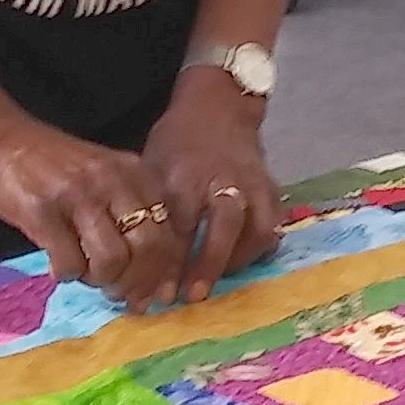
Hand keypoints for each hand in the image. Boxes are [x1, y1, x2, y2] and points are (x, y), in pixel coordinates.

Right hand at [0, 113, 181, 305]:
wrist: (0, 143)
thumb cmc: (56, 167)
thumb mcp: (106, 175)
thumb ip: (131, 210)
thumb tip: (151, 274)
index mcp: (134, 173)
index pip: (168, 230)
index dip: (163, 271)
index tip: (149, 292)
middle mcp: (112, 181)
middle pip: (148, 248)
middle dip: (137, 282)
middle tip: (120, 293)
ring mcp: (77, 195)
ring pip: (112, 261)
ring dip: (101, 281)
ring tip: (87, 276)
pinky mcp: (43, 212)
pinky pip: (69, 263)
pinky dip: (68, 275)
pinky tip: (61, 267)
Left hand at [142, 69, 283, 304]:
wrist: (218, 109)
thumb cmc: (178, 142)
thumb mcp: (153, 167)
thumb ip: (150, 212)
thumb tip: (133, 265)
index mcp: (187, 173)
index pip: (179, 225)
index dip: (169, 262)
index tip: (159, 293)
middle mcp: (224, 179)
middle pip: (223, 227)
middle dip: (209, 265)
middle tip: (193, 296)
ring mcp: (252, 184)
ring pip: (256, 230)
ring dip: (236, 261)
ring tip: (217, 280)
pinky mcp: (271, 190)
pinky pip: (272, 228)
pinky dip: (257, 250)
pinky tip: (238, 262)